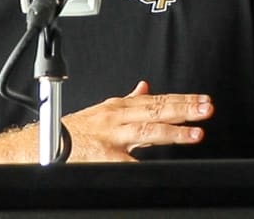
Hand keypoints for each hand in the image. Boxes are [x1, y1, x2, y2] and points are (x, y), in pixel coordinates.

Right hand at [62, 80, 212, 161]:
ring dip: (172, 132)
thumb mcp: (104, 110)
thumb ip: (129, 101)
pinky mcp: (103, 155)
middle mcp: (117, 117)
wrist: (46, 143)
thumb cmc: (77, 130)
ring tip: (195, 134)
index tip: (203, 99)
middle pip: (155, 110)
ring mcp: (111, 136)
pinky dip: (142, 162)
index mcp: (119, 106)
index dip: (181, 100)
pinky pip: (127, 161)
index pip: (156, 100)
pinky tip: (162, 166)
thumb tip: (147, 87)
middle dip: (183, 110)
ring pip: (146, 131)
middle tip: (206, 109)